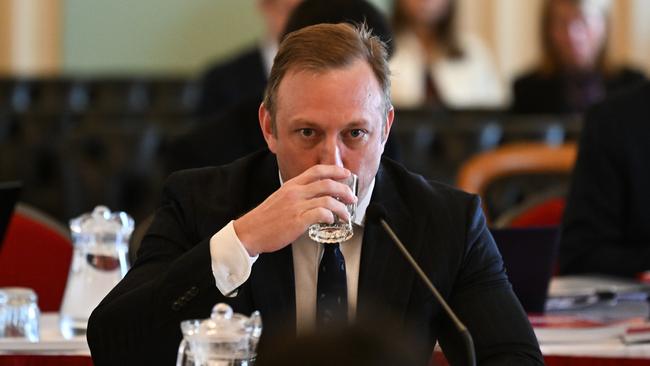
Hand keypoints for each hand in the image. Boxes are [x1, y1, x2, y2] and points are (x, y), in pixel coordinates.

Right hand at [233, 165, 355, 255]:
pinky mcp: (298, 221)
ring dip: (341, 207)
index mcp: (291, 185)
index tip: (346, 174)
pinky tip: (332, 221)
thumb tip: (313, 198)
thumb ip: (296, 195)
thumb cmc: (265, 219)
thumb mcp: (280, 198)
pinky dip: (330, 216)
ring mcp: (296, 206)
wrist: (249, 232)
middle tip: (352, 197)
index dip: (334, 170)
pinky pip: (321, 214)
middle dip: (344, 189)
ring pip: (328, 199)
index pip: (317, 170)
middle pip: (327, 183)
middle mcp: (295, 192)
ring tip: (346, 214)